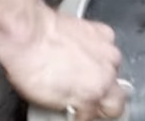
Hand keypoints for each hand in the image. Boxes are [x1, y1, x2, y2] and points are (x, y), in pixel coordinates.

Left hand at [0, 8, 125, 120]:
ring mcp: (107, 49)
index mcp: (96, 92)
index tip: (84, 112)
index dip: (94, 113)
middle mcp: (108, 70)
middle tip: (85, 94)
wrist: (27, 34)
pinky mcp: (103, 32)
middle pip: (117, 92)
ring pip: (113, 67)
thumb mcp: (50, 100)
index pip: (110, 111)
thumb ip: (74, 105)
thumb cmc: (32, 64)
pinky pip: (107, 46)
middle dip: (103, 96)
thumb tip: (78, 108)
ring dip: (100, 71)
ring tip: (78, 69)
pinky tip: (80, 51)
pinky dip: (97, 50)